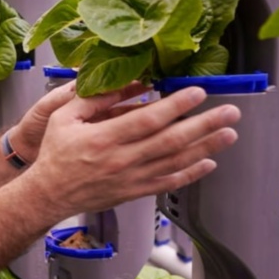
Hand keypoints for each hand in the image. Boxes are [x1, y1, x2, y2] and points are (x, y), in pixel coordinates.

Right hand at [28, 85, 240, 219]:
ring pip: (175, 162)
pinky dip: (191, 174)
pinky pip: (168, 183)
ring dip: (206, 147)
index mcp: (103, 139)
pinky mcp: (134, 192)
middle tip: (230, 112)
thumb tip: (127, 84)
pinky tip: (208, 162)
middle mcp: (121, 160)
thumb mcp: (63, 117)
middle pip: (170, 141)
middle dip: (204, 125)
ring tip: (228, 134)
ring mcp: (130, 179)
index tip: (197, 92)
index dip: (175, 106)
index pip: (147, 120)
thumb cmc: (55, 154)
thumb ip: (94, 99)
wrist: (49, 194)